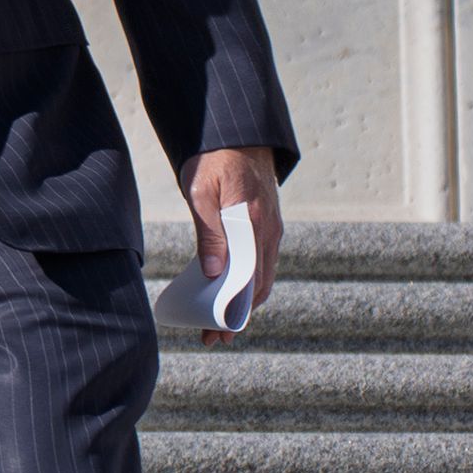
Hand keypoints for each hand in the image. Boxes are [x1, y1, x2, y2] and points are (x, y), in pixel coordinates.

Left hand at [184, 144, 283, 344]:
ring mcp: (270, 230)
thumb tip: (213, 272)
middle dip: (236, 315)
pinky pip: (259, 263)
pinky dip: (246, 283)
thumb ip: (209, 232)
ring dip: (242, 303)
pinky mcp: (264, 226)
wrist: (235, 134)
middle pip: (258, 286)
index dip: (235, 310)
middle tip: (212, 338)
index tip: (218, 331)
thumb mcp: (202, 194)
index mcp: (255, 225)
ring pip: (260, 276)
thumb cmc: (213, 162)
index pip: (251, 280)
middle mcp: (269, 232)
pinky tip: (226, 293)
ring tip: (216, 324)